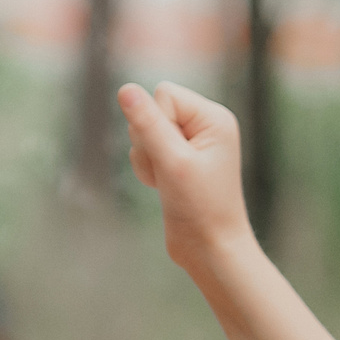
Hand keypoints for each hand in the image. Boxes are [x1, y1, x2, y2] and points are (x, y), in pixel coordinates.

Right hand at [117, 81, 252, 266]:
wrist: (210, 249)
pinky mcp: (178, 159)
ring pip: (143, 131)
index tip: (175, 156)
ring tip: (169, 183)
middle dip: (149, 142)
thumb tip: (126, 89)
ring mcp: (191, 142)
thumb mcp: (172, 162)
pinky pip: (144, 148)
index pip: (163, 94)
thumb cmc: (200, 208)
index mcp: (214, 118)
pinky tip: (164, 187)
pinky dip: (147, 168)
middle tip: (172, 172)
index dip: (156, 123)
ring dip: (146, 159)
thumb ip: (148, 124)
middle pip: (150, 110)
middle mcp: (205, 125)